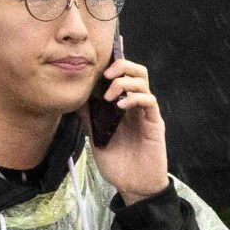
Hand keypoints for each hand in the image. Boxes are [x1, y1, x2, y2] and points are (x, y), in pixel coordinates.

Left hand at [94, 54, 170, 201]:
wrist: (134, 185)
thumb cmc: (117, 161)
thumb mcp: (95, 135)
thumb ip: (88, 115)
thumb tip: (74, 96)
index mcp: (122, 104)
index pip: (122, 75)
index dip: (116, 58)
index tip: (109, 44)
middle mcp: (135, 104)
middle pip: (137, 70)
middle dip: (121, 65)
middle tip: (105, 76)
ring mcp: (146, 112)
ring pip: (143, 81)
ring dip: (124, 82)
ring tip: (109, 96)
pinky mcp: (154, 123)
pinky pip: (149, 101)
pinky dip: (135, 97)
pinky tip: (121, 106)